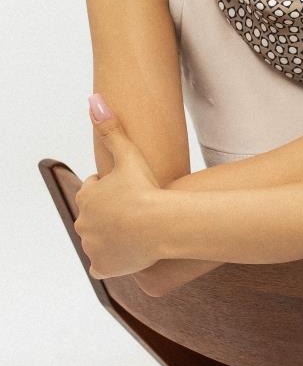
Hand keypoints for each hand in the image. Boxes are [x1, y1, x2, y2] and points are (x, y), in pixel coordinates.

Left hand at [73, 102, 163, 279]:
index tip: (128, 188)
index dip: (112, 187)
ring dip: (112, 235)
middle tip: (134, 209)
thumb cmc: (144, 188)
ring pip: (98, 239)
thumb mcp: (128, 154)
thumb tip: (94, 99)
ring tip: (134, 229)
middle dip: (110, 212)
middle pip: (96, 215)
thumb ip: (111, 128)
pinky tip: (127, 252)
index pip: (95, 188)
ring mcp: (91, 246)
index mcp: (87, 195)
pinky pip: (103, 264)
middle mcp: (83, 221)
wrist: (158, 225)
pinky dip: (112, 260)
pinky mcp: (101, 266)